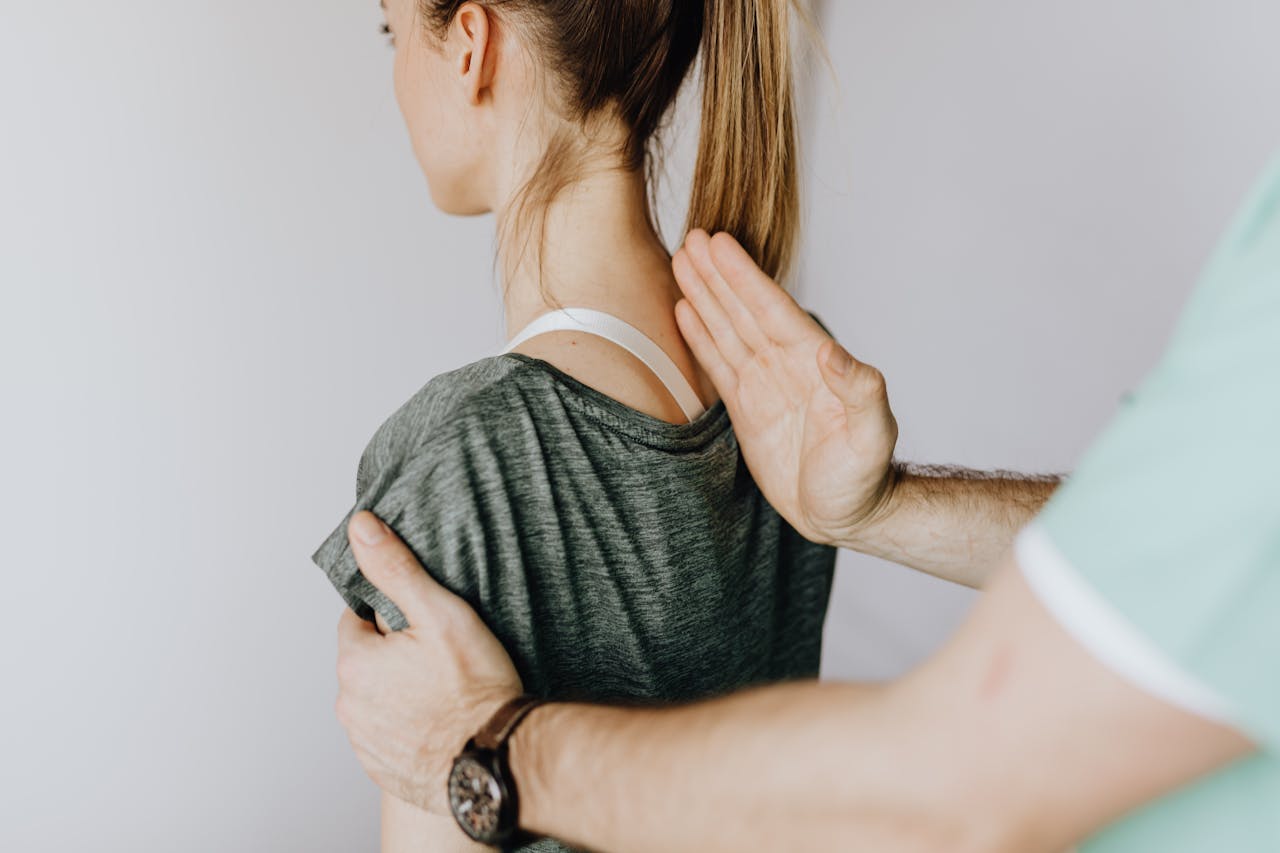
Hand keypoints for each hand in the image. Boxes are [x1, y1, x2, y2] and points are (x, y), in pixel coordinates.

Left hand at [334, 510, 522, 814]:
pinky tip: (442, 722)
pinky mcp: (383, 770)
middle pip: (367, 661)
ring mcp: (365, 742)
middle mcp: (349, 705)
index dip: (392, 617)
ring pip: (377, 699)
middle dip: (395, 655)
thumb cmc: (475, 688)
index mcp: (355, 662)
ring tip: (446, 691)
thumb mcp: (440, 613)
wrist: (497, 763)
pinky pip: (389, 736)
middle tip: (442, 657)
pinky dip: (408, 727)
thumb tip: (361, 527)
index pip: (357, 620)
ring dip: (400, 692)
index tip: (424, 625)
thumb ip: (396, 569)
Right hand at [672, 230, 899, 545]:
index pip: (772, 310)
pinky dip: (701, 336)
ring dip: (705, 296)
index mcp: (813, 362)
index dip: (744, 277)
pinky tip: (684, 311)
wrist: (846, 515)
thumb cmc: (863, 479)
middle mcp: (786, 365)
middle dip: (718, 275)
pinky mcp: (747, 408)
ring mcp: (765, 384)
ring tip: (680, 260)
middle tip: (691, 237)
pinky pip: (719, 363)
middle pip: (744, 310)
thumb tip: (831, 350)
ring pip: (728, 330)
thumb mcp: (871, 436)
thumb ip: (859, 390)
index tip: (720, 244)